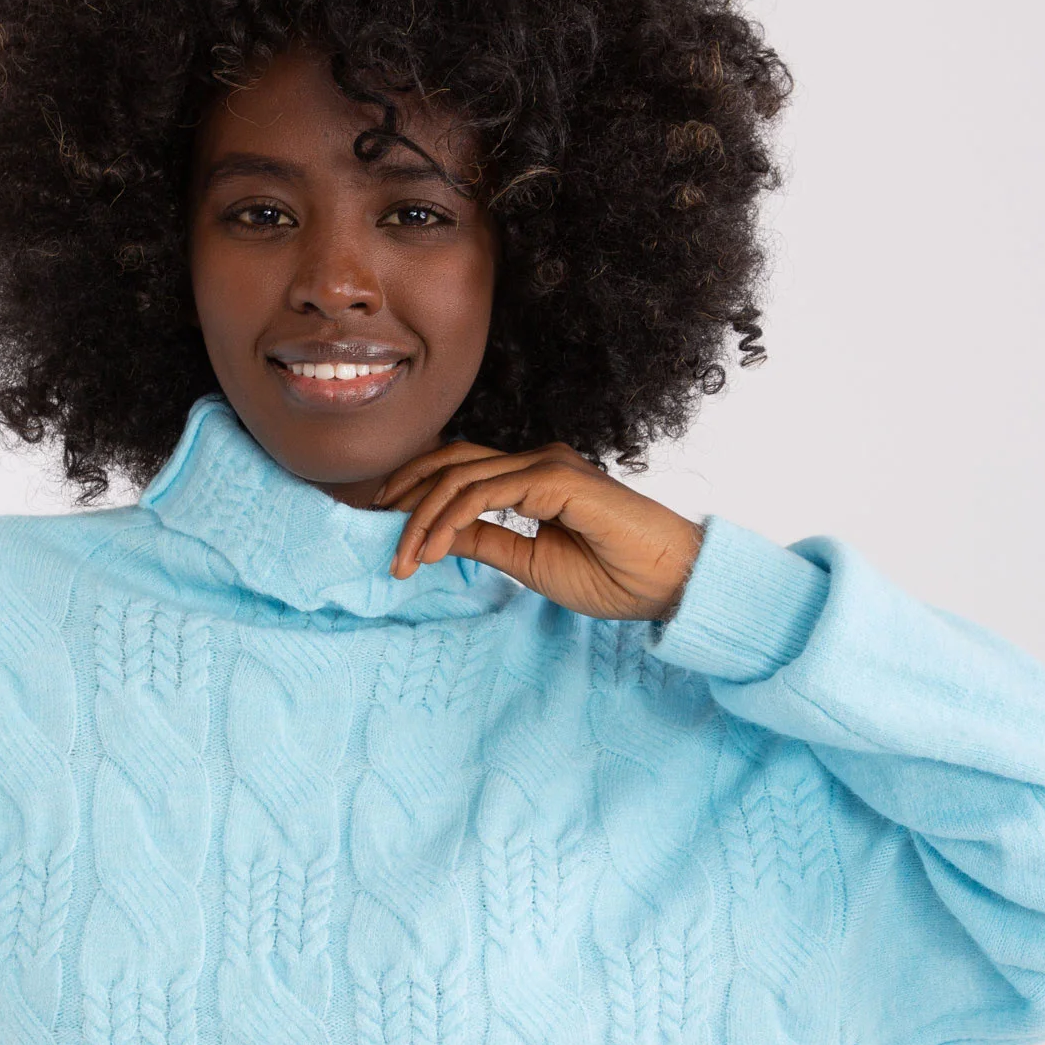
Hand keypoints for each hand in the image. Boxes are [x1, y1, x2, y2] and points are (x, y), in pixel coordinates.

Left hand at [373, 440, 704, 621]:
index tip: (388, 528)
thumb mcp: (530, 562)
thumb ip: (486, 540)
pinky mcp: (556, 477)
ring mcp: (547, 465)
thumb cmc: (614, 577)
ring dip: (422, 517)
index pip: (462, 471)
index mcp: (535, 480)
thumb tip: (436, 534)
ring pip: (461, 476)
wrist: (669, 583)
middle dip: (406, 491)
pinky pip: (486, 491)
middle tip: (375, 528)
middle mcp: (538, 463)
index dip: (419, 492)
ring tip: (402, 559)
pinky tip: (431, 548)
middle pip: (452, 460)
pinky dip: (450, 517)